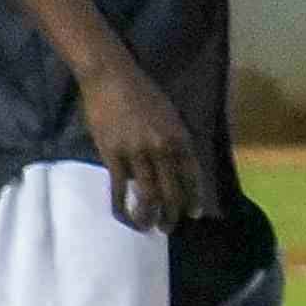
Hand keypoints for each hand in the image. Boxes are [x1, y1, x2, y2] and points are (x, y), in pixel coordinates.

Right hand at [79, 58, 206, 234]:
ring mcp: (137, 152)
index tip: (193, 214)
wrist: (111, 77)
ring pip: (148, 194)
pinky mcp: (113, 154)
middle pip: (172, 190)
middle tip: (168, 228)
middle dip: (172, 214)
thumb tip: (163, 167)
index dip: (194, 198)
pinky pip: (119, 187)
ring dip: (149, 215)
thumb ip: (170, 142)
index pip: (192, 176)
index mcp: (180, 138)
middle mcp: (163, 149)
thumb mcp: (168, 116)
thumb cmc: (140, 92)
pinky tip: (123, 215)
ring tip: (148, 228)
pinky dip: (121, 205)